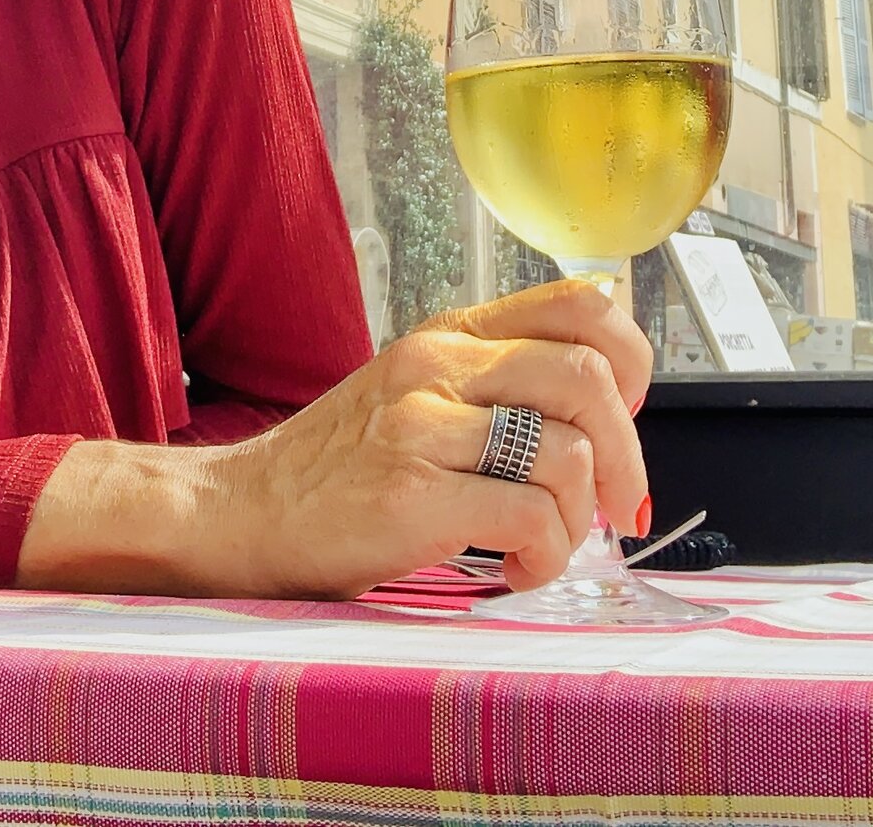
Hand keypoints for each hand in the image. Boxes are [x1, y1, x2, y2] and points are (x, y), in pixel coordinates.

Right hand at [20, 277, 650, 598]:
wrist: (240, 513)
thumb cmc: (338, 469)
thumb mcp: (418, 395)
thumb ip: (498, 383)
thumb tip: (611, 401)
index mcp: (450, 334)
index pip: (582, 306)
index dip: (632, 361)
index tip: (628, 417)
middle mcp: (438, 364)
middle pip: (590, 380)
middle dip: (627, 457)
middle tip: (618, 507)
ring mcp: (421, 424)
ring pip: (567, 454)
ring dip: (578, 521)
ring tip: (543, 546)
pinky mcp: (411, 492)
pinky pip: (529, 516)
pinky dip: (545, 555)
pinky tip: (515, 568)